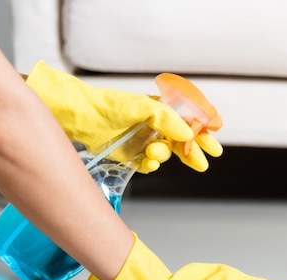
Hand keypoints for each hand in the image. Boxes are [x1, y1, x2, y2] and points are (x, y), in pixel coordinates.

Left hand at [25, 61, 221, 171]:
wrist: (72, 117)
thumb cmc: (103, 106)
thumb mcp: (139, 108)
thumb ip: (167, 119)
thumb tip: (188, 133)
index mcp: (158, 108)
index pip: (188, 121)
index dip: (203, 134)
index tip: (214, 148)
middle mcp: (151, 124)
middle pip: (181, 140)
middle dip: (192, 152)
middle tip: (203, 163)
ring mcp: (140, 139)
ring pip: (165, 154)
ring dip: (165, 158)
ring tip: (154, 157)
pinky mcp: (127, 153)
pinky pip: (147, 164)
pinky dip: (150, 166)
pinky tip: (148, 164)